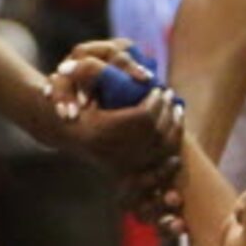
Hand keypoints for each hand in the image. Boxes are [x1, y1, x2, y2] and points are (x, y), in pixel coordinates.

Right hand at [43, 40, 184, 204]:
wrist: (70, 134)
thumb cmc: (77, 104)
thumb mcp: (85, 85)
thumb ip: (101, 71)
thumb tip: (136, 73)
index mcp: (105, 130)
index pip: (144, 115)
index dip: (155, 101)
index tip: (159, 89)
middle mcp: (115, 150)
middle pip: (155, 131)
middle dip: (166, 111)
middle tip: (170, 95)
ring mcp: (123, 165)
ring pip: (160, 148)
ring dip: (173, 127)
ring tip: (176, 109)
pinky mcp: (129, 174)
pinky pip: (158, 166)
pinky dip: (171, 151)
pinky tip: (175, 135)